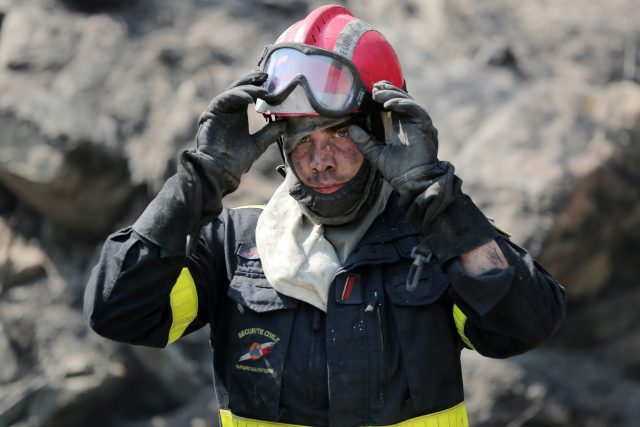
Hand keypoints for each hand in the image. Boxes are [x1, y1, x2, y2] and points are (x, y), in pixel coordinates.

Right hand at [194, 71, 285, 194]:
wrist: (222, 173)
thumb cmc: (237, 161)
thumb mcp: (258, 144)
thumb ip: (270, 132)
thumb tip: (285, 123)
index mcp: (238, 115)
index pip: (247, 94)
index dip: (258, 86)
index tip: (272, 81)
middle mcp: (228, 111)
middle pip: (239, 88)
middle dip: (252, 80)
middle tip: (266, 76)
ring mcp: (218, 112)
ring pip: (232, 92)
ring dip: (247, 89)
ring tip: (262, 90)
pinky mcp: (211, 115)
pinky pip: (223, 100)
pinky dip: (236, 96)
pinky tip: (249, 98)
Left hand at [348, 81, 438, 198]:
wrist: (412, 183)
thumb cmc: (398, 171)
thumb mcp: (376, 153)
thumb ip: (364, 141)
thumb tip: (351, 128)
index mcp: (401, 127)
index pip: (393, 106)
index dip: (383, 96)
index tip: (370, 91)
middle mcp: (411, 123)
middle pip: (400, 99)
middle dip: (387, 90)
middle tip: (374, 86)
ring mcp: (419, 123)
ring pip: (407, 101)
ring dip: (392, 95)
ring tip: (378, 93)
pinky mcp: (425, 126)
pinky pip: (415, 109)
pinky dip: (402, 104)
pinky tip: (388, 104)